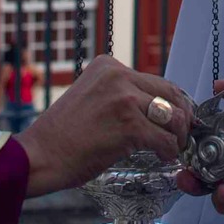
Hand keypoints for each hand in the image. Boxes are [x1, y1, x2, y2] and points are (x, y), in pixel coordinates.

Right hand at [17, 56, 191, 196]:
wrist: (40, 155)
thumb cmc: (63, 135)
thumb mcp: (91, 96)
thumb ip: (119, 94)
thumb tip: (154, 107)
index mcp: (108, 65)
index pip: (155, 79)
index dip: (171, 101)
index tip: (175, 116)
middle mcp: (118, 76)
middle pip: (169, 93)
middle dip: (182, 115)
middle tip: (182, 133)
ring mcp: (125, 99)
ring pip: (172, 116)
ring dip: (178, 135)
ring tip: (173, 148)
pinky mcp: (129, 126)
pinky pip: (165, 139)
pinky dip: (169, 151)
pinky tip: (163, 157)